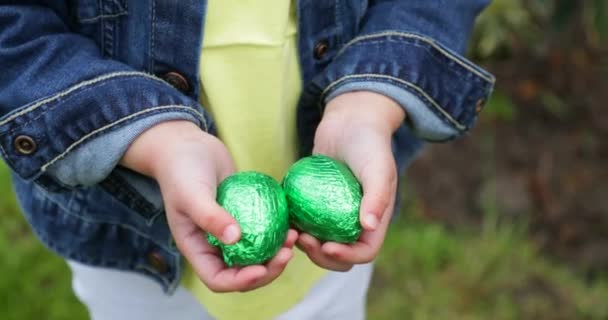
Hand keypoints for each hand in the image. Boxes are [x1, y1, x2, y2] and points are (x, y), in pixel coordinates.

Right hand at [121, 120, 295, 291]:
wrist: (187, 145)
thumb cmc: (182, 168)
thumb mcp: (192, 192)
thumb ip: (210, 216)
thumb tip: (235, 239)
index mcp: (196, 248)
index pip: (218, 279)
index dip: (240, 282)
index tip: (261, 268)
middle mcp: (213, 245)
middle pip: (242, 272)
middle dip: (267, 269)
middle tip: (288, 252)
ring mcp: (229, 232)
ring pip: (256, 255)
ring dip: (276, 253)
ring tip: (294, 236)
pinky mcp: (244, 216)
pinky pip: (263, 232)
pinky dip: (277, 233)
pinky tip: (293, 223)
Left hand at [297, 91, 404, 270]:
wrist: (350, 120)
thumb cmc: (369, 142)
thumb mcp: (378, 167)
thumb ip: (376, 196)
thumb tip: (368, 226)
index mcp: (375, 219)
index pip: (365, 251)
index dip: (347, 256)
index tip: (327, 247)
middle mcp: (355, 221)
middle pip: (340, 255)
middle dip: (321, 255)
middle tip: (303, 240)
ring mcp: (334, 213)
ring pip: (319, 243)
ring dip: (305, 245)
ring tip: (291, 233)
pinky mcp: (315, 202)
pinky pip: (305, 222)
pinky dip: (294, 226)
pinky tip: (282, 219)